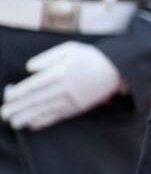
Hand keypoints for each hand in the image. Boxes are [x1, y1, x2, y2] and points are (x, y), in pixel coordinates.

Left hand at [0, 41, 124, 129]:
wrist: (116, 70)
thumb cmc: (90, 57)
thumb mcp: (69, 49)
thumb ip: (47, 58)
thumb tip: (29, 68)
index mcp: (60, 73)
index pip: (34, 86)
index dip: (18, 93)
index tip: (7, 97)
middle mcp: (64, 88)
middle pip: (36, 100)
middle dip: (18, 108)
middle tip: (4, 115)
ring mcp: (71, 100)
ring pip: (45, 110)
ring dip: (28, 118)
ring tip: (14, 123)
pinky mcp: (77, 108)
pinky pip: (58, 116)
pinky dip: (44, 121)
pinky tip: (33, 124)